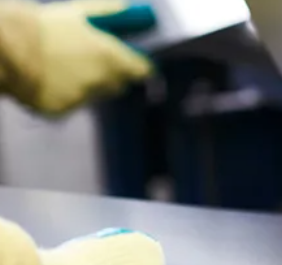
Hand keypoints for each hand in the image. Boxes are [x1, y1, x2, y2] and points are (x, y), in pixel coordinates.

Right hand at [0, 0, 152, 114]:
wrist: (6, 47)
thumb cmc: (41, 25)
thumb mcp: (78, 13)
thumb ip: (109, 13)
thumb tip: (129, 10)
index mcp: (110, 57)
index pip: (142, 70)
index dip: (138, 66)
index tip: (135, 63)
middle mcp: (100, 81)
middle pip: (118, 84)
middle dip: (111, 75)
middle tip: (91, 62)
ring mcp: (81, 98)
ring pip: (93, 95)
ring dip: (86, 85)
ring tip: (61, 67)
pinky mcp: (61, 110)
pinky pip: (69, 104)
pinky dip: (62, 95)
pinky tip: (46, 80)